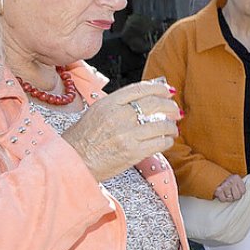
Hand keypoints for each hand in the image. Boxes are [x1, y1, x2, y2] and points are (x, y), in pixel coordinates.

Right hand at [61, 80, 180, 181]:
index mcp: (109, 103)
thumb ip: (118, 104)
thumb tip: (143, 98)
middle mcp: (119, 116)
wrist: (74, 161)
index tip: (167, 90)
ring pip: (161, 124)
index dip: (158, 88)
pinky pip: (159, 143)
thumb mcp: (97, 112)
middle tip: (175, 110)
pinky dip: (167, 141)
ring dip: (171, 126)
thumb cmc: (82, 139)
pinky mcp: (133, 152)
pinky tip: (166, 140)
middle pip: (154, 104)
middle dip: (170, 106)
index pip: (140, 89)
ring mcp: (127, 134)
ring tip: (173, 128)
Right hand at [213, 173, 247, 202]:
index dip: (240, 193)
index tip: (236, 190)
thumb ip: (240, 187)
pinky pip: (223, 199)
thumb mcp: (235, 181)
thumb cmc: (227, 182)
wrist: (214, 178)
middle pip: (237, 196)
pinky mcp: (218, 190)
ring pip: (230, 198)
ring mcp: (224, 186)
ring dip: (228, 198)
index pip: (243, 191)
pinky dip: (222, 198)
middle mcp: (231, 181)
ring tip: (226, 193)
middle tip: (231, 193)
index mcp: (236, 178)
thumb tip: (244, 195)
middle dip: (234, 197)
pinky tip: (222, 194)